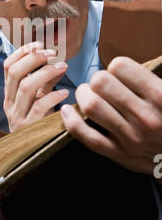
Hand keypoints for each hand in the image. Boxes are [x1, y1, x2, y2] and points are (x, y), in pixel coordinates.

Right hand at [4, 41, 68, 131]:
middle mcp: (9, 103)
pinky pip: (39, 107)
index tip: (39, 45)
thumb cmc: (37, 124)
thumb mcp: (37, 100)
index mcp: (9, 94)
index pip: (7, 66)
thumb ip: (45, 82)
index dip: (22, 52)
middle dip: (35, 59)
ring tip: (63, 67)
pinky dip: (53, 96)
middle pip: (15, 72)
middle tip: (53, 54)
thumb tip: (58, 62)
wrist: (30, 157)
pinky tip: (65, 93)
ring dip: (46, 73)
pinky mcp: (29, 128)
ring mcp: (17, 116)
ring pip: (26, 87)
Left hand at [60, 56, 161, 182]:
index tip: (118, 74)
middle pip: (101, 83)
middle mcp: (146, 116)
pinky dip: (71, 121)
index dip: (115, 67)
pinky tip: (67, 111)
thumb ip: (146, 79)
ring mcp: (131, 137)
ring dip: (83, 95)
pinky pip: (86, 136)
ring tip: (88, 95)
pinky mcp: (119, 154)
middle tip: (100, 85)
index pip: (120, 66)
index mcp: (159, 95)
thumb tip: (117, 65)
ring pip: (91, 106)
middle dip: (96, 80)